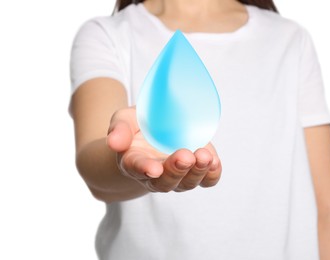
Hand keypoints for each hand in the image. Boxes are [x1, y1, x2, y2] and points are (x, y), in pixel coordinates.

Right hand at [106, 106, 221, 191]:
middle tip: (185, 157)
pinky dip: (212, 174)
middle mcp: (155, 174)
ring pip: (186, 183)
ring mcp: (177, 175)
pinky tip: (214, 162)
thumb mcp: (125, 119)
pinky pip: (206, 180)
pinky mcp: (196, 170)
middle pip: (164, 182)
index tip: (154, 169)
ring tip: (205, 157)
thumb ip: (119, 129)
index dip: (144, 169)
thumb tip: (113, 143)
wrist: (155, 131)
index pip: (137, 168)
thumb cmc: (138, 126)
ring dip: (197, 172)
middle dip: (176, 171)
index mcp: (133, 161)